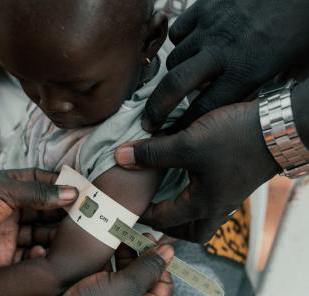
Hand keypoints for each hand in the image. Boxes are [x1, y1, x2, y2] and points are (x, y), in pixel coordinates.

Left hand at [0, 168, 76, 277]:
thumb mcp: (4, 189)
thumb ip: (38, 193)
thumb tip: (71, 192)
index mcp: (7, 187)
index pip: (40, 182)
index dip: (60, 185)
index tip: (83, 188)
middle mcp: (9, 210)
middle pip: (42, 210)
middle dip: (62, 212)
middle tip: (86, 216)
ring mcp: (6, 233)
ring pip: (38, 233)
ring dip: (53, 234)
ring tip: (72, 236)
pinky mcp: (2, 256)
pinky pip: (26, 256)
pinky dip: (36, 254)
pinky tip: (42, 251)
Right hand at [26, 245, 173, 295]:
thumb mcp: (128, 286)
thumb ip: (148, 267)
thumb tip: (169, 252)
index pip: (163, 284)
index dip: (159, 260)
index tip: (150, 239)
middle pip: (142, 279)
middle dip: (138, 255)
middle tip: (132, 233)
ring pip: (120, 278)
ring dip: (120, 257)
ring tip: (114, 236)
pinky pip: (103, 280)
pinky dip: (104, 265)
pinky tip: (99, 249)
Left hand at [116, 101, 280, 241]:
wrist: (281, 126)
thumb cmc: (235, 137)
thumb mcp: (187, 143)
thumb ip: (152, 153)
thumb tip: (119, 157)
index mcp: (203, 205)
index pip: (164, 220)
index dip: (141, 215)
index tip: (124, 210)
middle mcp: (218, 207)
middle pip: (190, 232)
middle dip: (167, 228)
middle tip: (149, 216)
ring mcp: (229, 197)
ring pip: (202, 219)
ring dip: (182, 216)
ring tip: (165, 202)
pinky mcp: (235, 183)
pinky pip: (210, 201)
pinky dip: (194, 197)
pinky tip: (185, 180)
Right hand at [143, 0, 308, 131]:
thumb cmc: (300, 27)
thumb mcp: (289, 67)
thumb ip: (261, 90)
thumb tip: (240, 109)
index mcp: (246, 70)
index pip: (205, 108)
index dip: (184, 126)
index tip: (172, 136)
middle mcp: (222, 51)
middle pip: (174, 85)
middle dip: (156, 108)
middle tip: (149, 121)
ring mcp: (210, 27)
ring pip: (174, 60)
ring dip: (172, 75)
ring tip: (178, 83)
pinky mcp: (204, 7)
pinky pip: (177, 32)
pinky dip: (179, 44)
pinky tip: (190, 49)